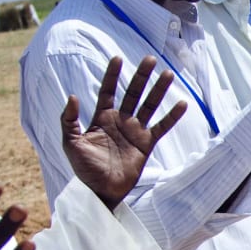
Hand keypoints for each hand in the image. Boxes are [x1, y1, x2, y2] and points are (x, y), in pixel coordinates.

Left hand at [61, 55, 187, 208]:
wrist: (100, 190)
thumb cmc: (84, 169)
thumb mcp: (70, 143)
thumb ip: (68, 120)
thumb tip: (73, 96)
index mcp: (102, 118)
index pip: (108, 91)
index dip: (112, 75)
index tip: (117, 58)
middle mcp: (120, 121)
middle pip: (133, 93)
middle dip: (141, 76)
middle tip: (149, 59)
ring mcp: (135, 131)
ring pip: (149, 106)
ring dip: (158, 90)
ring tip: (167, 74)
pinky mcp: (146, 144)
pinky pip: (161, 127)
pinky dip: (172, 117)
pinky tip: (182, 104)